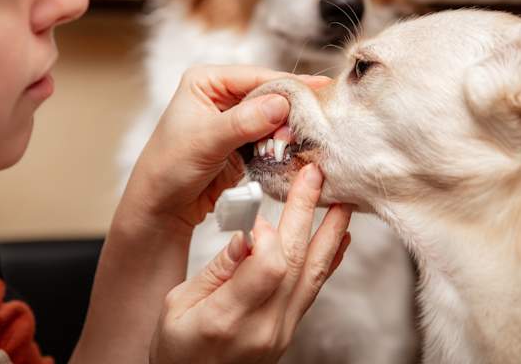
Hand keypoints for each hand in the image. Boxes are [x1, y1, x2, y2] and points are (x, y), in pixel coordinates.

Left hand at [124, 65, 330, 229]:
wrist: (160, 207)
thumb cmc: (168, 167)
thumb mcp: (205, 141)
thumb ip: (243, 122)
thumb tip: (280, 104)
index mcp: (206, 81)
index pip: (255, 77)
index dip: (287, 84)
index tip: (319, 90)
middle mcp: (221, 95)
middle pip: (268, 95)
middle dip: (290, 109)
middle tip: (320, 118)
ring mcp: (234, 120)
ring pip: (273, 118)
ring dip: (289, 130)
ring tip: (313, 136)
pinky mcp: (242, 144)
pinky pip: (270, 139)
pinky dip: (283, 146)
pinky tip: (299, 150)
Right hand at [150, 164, 352, 363]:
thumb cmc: (176, 349)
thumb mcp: (176, 306)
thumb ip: (216, 271)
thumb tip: (247, 236)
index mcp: (225, 318)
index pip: (268, 267)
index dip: (268, 234)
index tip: (256, 219)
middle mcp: (262, 326)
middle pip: (294, 261)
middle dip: (306, 213)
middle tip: (315, 175)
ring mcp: (281, 331)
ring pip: (312, 275)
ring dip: (330, 234)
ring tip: (343, 201)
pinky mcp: (288, 330)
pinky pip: (313, 290)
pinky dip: (327, 260)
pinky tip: (339, 239)